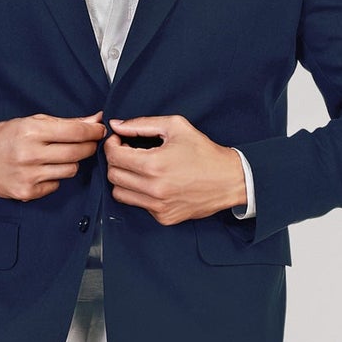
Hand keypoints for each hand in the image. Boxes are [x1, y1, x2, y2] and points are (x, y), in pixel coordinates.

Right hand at [0, 110, 105, 199]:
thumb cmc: (4, 137)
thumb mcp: (31, 121)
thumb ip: (64, 123)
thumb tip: (95, 119)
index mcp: (31, 131)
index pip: (75, 131)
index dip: (93, 131)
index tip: (100, 130)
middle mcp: (30, 154)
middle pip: (78, 152)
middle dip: (88, 146)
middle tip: (87, 143)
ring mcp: (28, 175)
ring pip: (71, 170)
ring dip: (70, 163)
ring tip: (57, 157)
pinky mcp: (27, 192)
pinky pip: (56, 185)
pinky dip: (54, 178)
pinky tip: (42, 170)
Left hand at [104, 114, 245, 223]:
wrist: (230, 180)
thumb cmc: (205, 152)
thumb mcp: (176, 127)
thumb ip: (142, 124)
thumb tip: (117, 125)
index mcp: (154, 164)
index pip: (113, 156)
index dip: (111, 145)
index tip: (118, 141)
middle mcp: (153, 188)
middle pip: (113, 175)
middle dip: (115, 161)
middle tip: (127, 153)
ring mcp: (158, 206)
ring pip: (120, 194)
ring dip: (123, 179)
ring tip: (137, 169)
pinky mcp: (163, 217)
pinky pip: (138, 205)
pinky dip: (139, 193)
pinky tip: (153, 183)